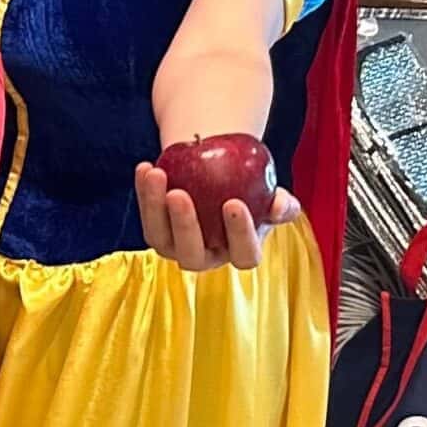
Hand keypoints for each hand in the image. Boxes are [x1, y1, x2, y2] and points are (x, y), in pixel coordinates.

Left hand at [135, 162, 301, 271]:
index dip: (240, 233)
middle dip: (184, 224)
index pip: (243, 254)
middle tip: (179, 194)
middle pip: (192, 252)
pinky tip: (145, 168)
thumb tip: (279, 206)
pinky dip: (144, 191)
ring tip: (157, 174)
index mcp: (238, 253)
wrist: (220, 180)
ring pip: (159, 235)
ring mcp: (175, 249)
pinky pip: (146, 215)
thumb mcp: (271, 197)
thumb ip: (281, 204)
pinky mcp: (155, 233)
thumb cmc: (250, 192)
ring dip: (154, 206)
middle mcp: (204, 258)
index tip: (234, 202)